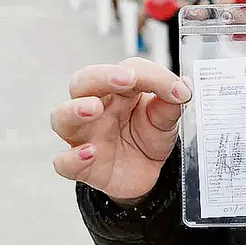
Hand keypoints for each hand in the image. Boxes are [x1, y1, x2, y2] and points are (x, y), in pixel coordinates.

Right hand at [51, 57, 191, 201]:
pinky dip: (72, 157)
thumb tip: (184, 86)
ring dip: (75, 110)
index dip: (151, 75)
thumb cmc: (148, 137)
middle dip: (101, 76)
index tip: (177, 90)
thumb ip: (171, 102)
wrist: (148, 174)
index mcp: (117, 90)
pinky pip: (63, 162)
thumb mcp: (165, 119)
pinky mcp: (81, 166)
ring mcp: (84, 136)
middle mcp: (95, 108)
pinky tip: (90, 153)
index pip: (127, 70)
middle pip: (83, 82)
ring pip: (61, 117)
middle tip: (126, 79)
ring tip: (94, 109)